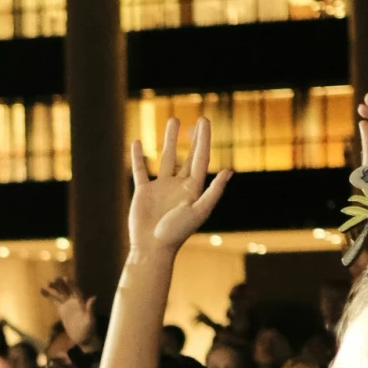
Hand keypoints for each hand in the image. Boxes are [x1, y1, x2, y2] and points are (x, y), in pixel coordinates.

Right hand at [39, 274, 97, 350]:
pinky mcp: (62, 310)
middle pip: (66, 290)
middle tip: (53, 280)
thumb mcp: (90, 320)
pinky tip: (42, 291)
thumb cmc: (89, 330)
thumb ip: (91, 309)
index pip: (75, 291)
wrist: (83, 338)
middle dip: (60, 284)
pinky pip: (54, 301)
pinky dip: (49, 296)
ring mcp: (67, 305)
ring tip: (46, 284)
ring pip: (59, 294)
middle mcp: (74, 302)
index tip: (65, 278)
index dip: (71, 285)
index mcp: (81, 303)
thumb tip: (93, 297)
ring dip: (53, 288)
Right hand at [127, 116, 231, 255]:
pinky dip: (139, 157)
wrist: (152, 248)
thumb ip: (213, 192)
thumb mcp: (198, 211)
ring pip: (166, 158)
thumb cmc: (177, 233)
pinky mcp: (144, 192)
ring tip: (172, 120)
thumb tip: (229, 171)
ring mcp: (161, 188)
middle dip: (193, 138)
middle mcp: (179, 186)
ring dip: (169, 140)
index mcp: (194, 189)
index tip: (204, 121)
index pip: (201, 158)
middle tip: (198, 119)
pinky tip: (138, 142)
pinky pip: (141, 170)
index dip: (204, 139)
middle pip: (188, 156)